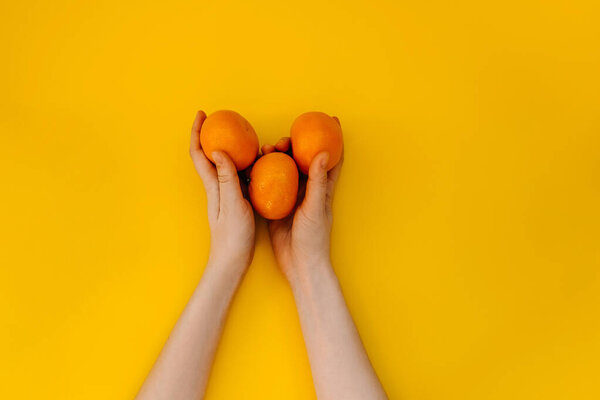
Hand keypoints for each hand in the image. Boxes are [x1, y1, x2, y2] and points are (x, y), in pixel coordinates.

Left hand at [189, 111, 255, 275]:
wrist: (232, 260)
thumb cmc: (232, 236)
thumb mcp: (232, 204)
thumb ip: (227, 178)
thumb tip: (217, 150)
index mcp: (213, 185)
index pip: (199, 153)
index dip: (197, 132)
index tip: (203, 114)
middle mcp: (217, 186)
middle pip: (209, 154)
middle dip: (212, 134)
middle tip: (223, 119)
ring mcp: (226, 194)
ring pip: (225, 163)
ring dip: (230, 147)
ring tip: (244, 136)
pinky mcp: (237, 201)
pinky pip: (239, 175)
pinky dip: (245, 163)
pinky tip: (259, 163)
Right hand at [262, 117, 342, 284]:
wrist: (299, 263)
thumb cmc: (314, 237)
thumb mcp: (315, 205)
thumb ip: (317, 180)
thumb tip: (323, 152)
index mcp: (323, 188)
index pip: (332, 158)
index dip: (334, 138)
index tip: (331, 119)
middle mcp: (308, 190)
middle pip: (302, 160)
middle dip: (295, 145)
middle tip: (283, 139)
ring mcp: (292, 197)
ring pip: (284, 170)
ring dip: (276, 157)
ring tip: (265, 149)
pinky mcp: (276, 206)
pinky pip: (268, 185)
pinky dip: (262, 174)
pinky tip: (252, 166)